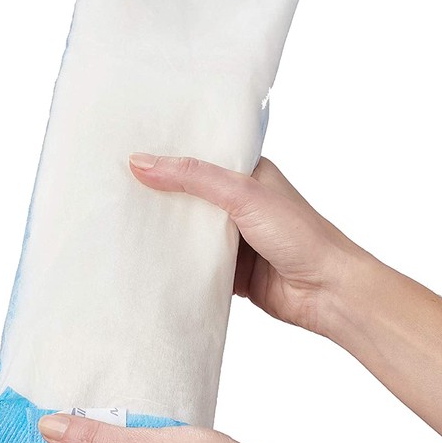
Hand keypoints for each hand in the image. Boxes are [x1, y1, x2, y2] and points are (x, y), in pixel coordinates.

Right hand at [128, 153, 366, 335]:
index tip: (129, 150)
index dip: (169, 154)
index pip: (201, 157)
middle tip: (114, 185)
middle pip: (189, 196)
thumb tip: (142, 162)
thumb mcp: (243, 194)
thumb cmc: (300, 235)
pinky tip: (147, 259)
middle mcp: (239, 204)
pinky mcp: (230, 271)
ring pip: (189, 232)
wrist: (328, 292)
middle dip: (159, 195)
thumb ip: (194, 178)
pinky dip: (177, 264)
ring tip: (121, 220)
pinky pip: (195, 265)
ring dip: (166, 232)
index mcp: (248, 175)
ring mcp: (234, 239)